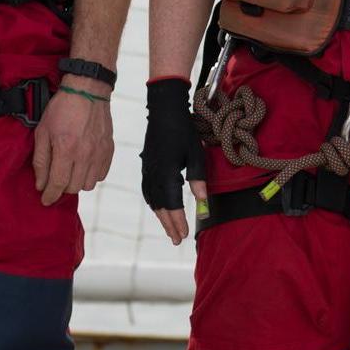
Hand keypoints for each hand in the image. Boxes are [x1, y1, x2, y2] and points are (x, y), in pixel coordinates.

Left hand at [32, 80, 113, 205]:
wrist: (87, 90)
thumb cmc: (61, 109)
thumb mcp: (42, 131)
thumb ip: (40, 160)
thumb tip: (41, 184)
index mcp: (66, 148)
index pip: (57, 183)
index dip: (50, 196)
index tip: (45, 200)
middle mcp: (85, 154)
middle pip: (73, 187)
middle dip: (61, 188)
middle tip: (55, 179)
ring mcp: (99, 152)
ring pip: (89, 185)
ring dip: (77, 183)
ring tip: (70, 171)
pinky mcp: (109, 150)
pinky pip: (101, 175)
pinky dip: (91, 175)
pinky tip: (83, 166)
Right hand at [141, 78, 207, 245]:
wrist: (163, 109)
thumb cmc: (183, 130)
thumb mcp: (196, 153)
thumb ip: (198, 178)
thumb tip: (203, 201)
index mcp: (166, 173)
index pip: (172, 205)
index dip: (178, 221)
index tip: (184, 236)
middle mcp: (153, 174)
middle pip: (160, 206)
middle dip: (169, 224)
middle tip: (177, 240)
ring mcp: (147, 170)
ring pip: (152, 200)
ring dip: (161, 216)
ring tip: (170, 228)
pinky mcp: (146, 165)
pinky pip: (148, 190)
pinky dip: (154, 203)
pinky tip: (159, 207)